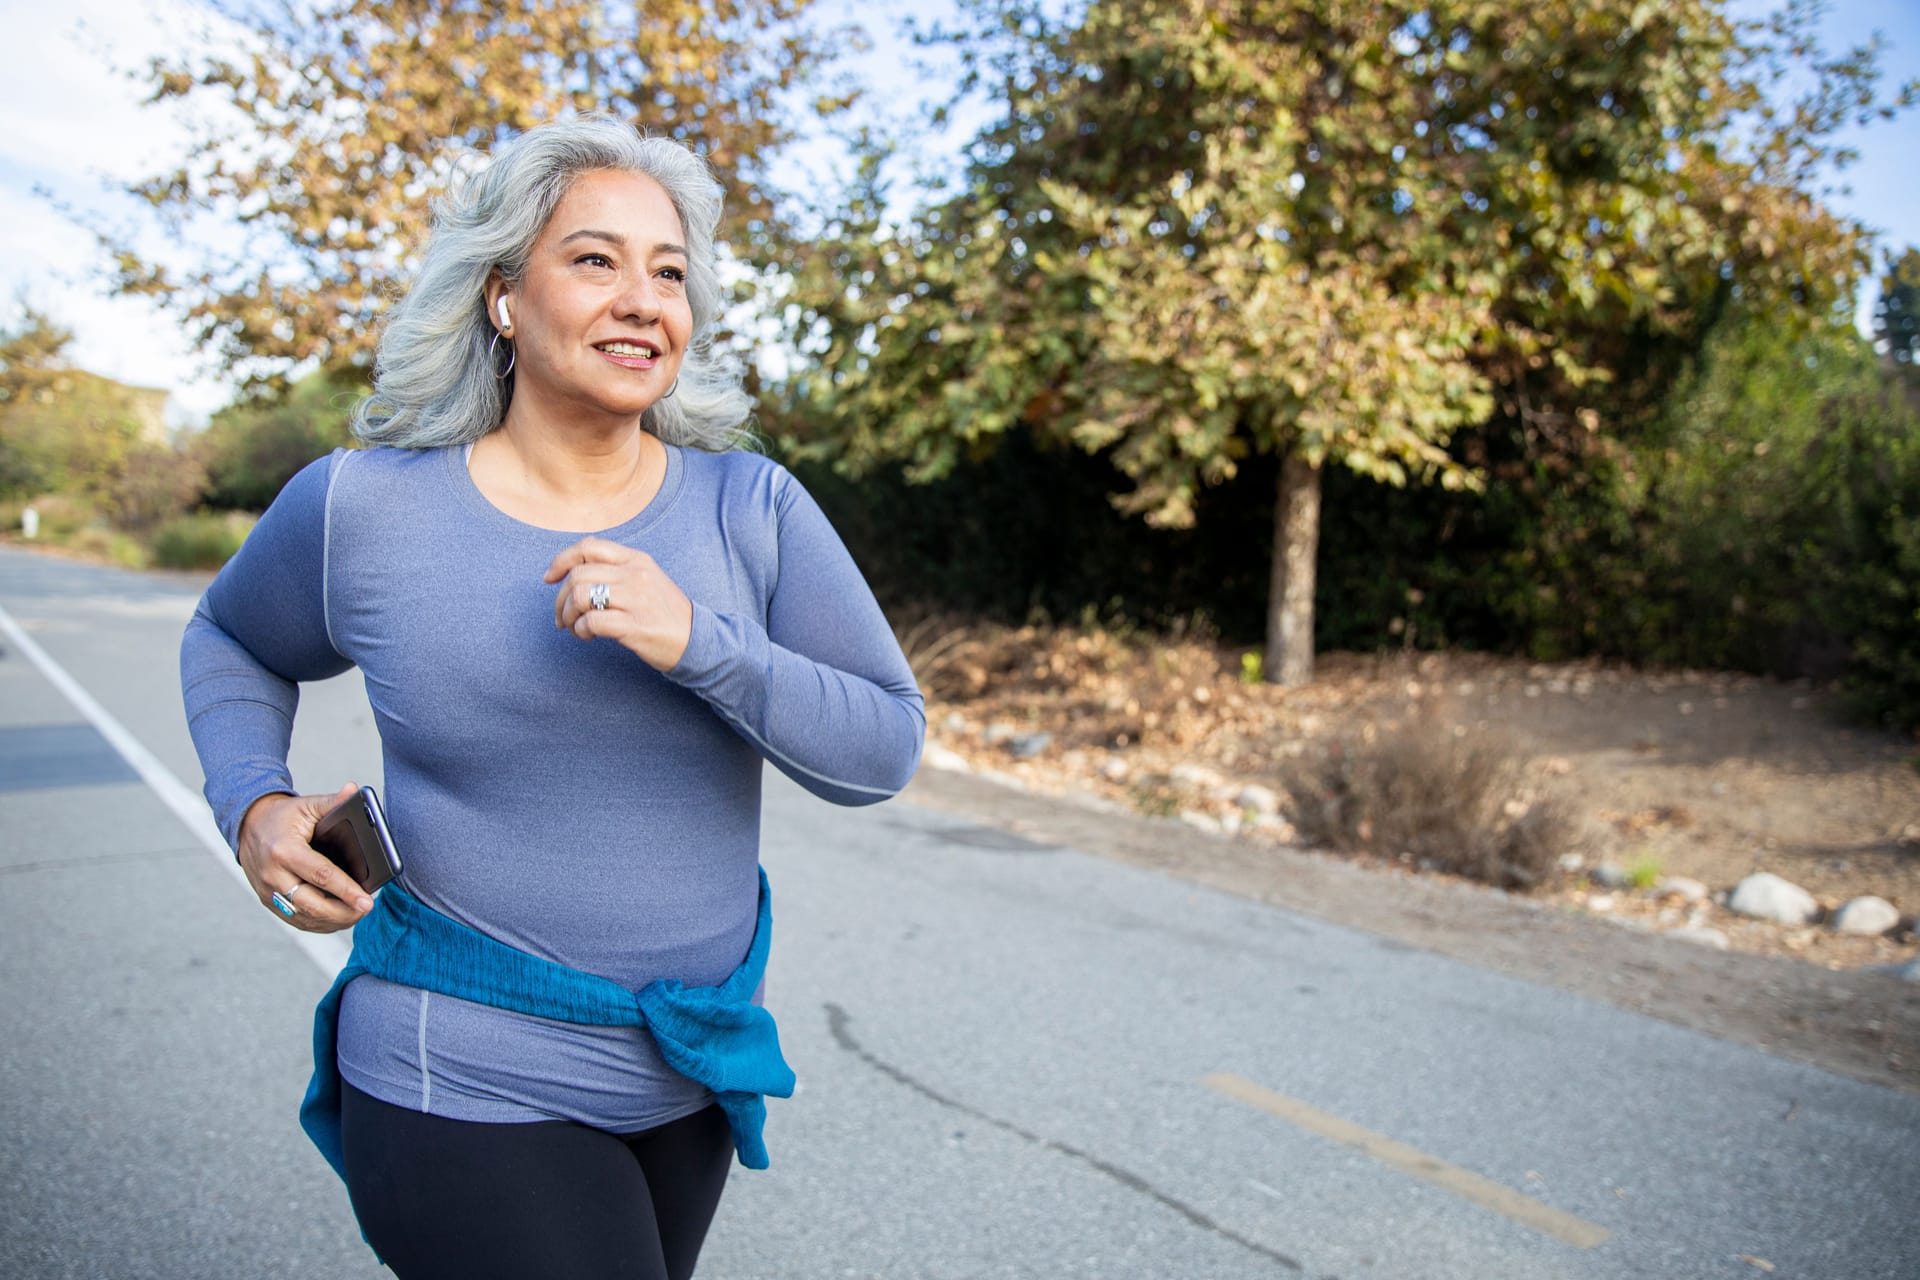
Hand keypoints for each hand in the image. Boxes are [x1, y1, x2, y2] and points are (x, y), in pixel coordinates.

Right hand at [236, 784, 374, 932]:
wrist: (248, 825)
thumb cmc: (282, 816)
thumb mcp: (307, 805)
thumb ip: (333, 801)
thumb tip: (355, 790)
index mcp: (284, 850)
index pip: (322, 875)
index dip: (347, 890)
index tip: (368, 900)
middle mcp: (273, 875)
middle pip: (312, 905)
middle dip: (343, 912)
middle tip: (366, 909)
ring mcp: (267, 891)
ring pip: (304, 917)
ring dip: (333, 921)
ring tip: (356, 914)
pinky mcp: (267, 901)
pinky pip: (295, 920)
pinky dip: (318, 924)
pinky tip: (337, 920)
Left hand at [544, 536, 693, 670]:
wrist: (699, 640)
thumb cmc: (666, 613)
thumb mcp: (646, 579)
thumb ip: (616, 571)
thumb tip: (572, 575)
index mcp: (636, 559)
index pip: (588, 547)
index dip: (561, 561)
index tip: (549, 579)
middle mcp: (635, 574)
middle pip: (577, 575)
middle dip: (559, 599)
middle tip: (561, 617)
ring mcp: (636, 599)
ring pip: (580, 596)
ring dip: (567, 616)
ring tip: (574, 628)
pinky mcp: (635, 625)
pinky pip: (592, 621)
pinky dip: (581, 630)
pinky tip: (587, 636)